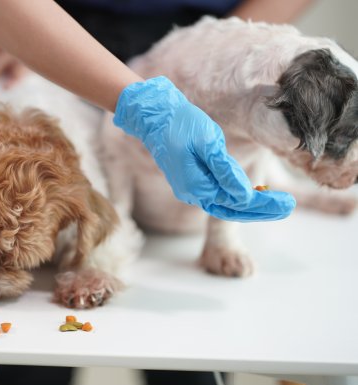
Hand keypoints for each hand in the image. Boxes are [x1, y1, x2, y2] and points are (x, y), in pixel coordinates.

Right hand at [114, 76, 295, 221]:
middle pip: (232, 209)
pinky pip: (216, 196)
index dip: (264, 204)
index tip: (286, 203)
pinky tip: (253, 192)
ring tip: (276, 204)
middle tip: (287, 207)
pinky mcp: (190, 182)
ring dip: (250, 207)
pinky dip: (235, 197)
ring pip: (224, 205)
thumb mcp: (208, 142)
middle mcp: (192, 193)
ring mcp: (189, 189)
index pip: (237, 202)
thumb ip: (225, 170)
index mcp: (197, 186)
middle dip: (262, 210)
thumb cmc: (181, 124)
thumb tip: (244, 195)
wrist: (155, 117)